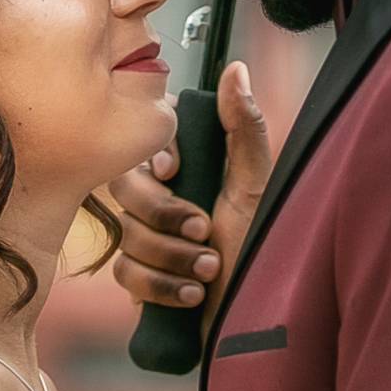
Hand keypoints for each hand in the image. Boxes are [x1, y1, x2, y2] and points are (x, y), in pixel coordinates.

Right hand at [107, 62, 271, 335]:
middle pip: (125, 189)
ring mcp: (151, 242)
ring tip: (210, 271)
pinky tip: (192, 295)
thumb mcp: (257, 187)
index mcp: (192, 173)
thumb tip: (236, 68)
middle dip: (165, 216)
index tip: (178, 172)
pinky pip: (124, 273)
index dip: (155, 160)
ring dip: (173, 257)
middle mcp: (167, 202)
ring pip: (126, 235)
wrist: (258, 323)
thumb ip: (244, 128)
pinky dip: (161, 286)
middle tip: (205, 231)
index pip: (145, 147)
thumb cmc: (266, 251)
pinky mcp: (142, 281)